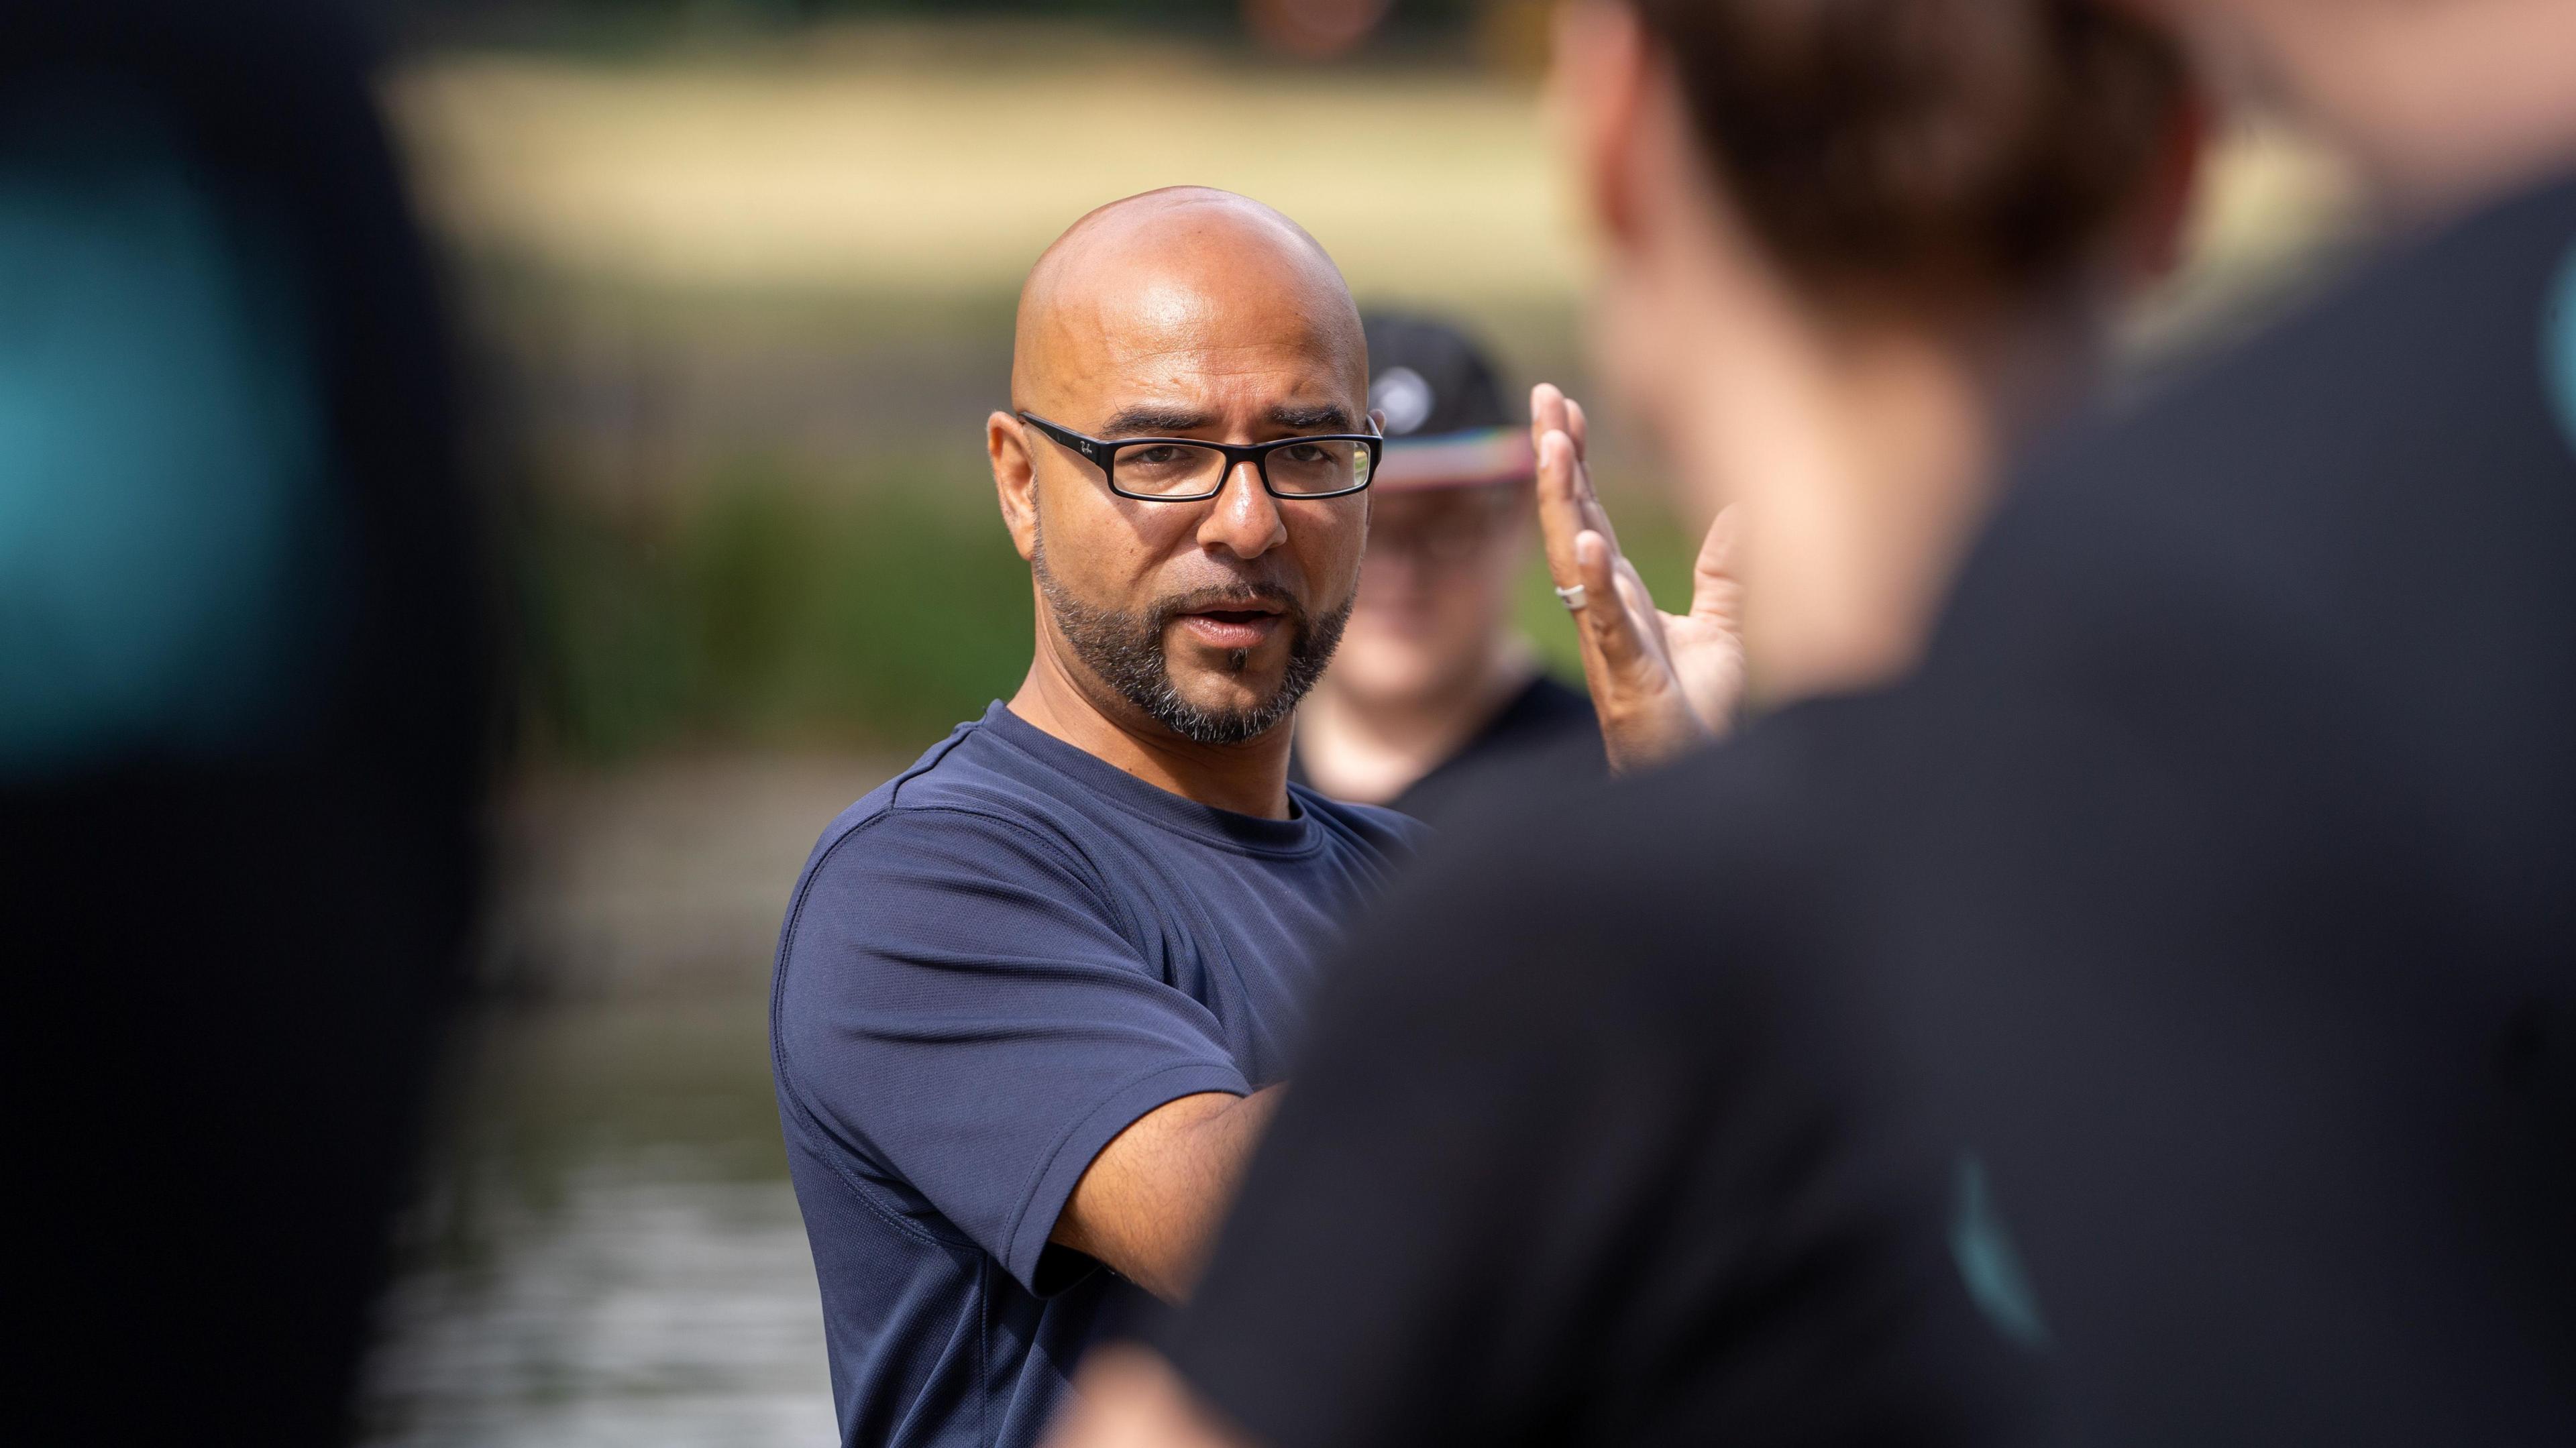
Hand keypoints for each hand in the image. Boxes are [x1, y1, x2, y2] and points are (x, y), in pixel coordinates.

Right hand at [1532, 383, 1745, 773]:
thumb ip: (1726, 571)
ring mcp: (1607, 638)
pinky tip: (1585, 542)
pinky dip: (1593, 581)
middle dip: (1555, 456)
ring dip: (1560, 499)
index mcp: (1619, 591)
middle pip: (1570, 515)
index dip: (1574, 457)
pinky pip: (1604, 621)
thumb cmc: (1696, 714)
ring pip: (1572, 557)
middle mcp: (1602, 607)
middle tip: (1543, 396)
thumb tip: (1747, 506)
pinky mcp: (1626, 674)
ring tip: (1551, 445)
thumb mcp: (1721, 628)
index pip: (1588, 508)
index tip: (1564, 404)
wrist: (1692, 779)